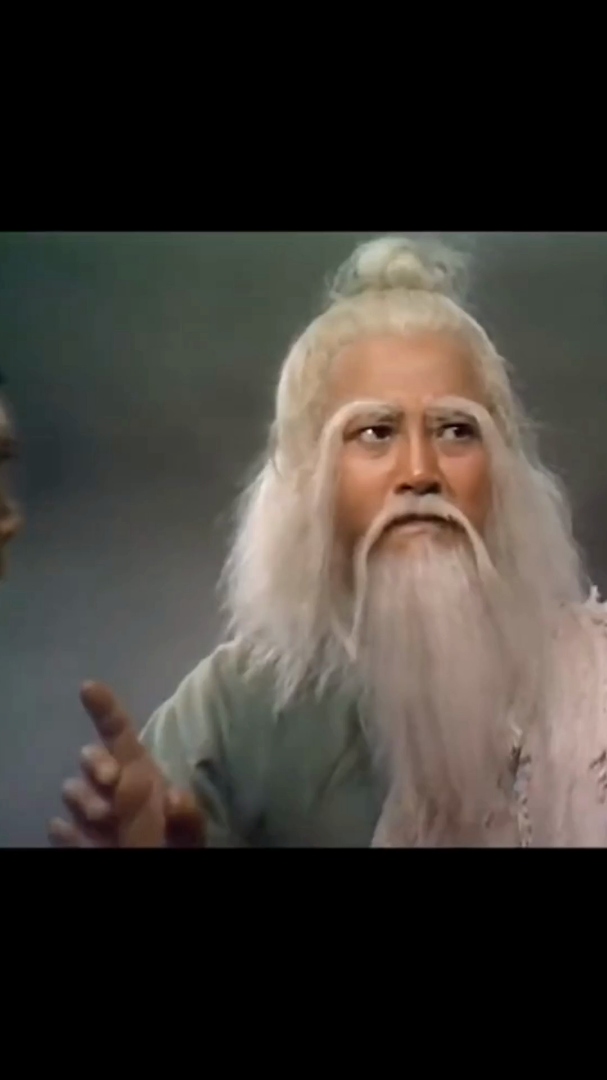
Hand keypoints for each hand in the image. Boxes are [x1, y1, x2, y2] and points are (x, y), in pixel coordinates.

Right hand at [48, 682, 204, 847]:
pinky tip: (64, 834)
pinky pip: (69, 829)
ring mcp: (111, 824)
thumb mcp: (170, 846)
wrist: (159, 880)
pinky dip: (67, 831)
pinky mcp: (93, 846)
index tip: (87, 687)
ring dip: (82, 802)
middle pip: (99, 762)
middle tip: (108, 786)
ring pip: (78, 793)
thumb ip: (164, 816)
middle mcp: (131, 800)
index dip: (108, 711)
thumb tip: (157, 783)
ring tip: (97, 825)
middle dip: (96, 768)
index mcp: (154, 789)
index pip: (127, 740)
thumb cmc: (165, 858)